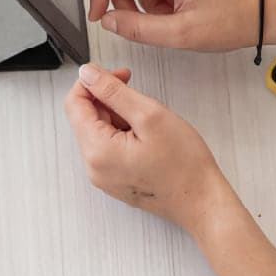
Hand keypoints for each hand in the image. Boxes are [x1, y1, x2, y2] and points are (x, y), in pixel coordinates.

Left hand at [64, 63, 233, 233]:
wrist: (200, 201)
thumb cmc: (183, 164)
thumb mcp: (150, 115)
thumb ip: (114, 92)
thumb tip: (88, 74)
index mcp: (97, 151)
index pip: (74, 104)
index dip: (94, 81)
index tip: (119, 75)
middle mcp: (94, 167)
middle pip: (86, 118)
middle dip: (110, 99)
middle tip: (140, 96)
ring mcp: (105, 176)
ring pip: (100, 132)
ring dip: (119, 116)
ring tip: (149, 121)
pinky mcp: (116, 180)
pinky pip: (110, 147)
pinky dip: (124, 133)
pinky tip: (148, 135)